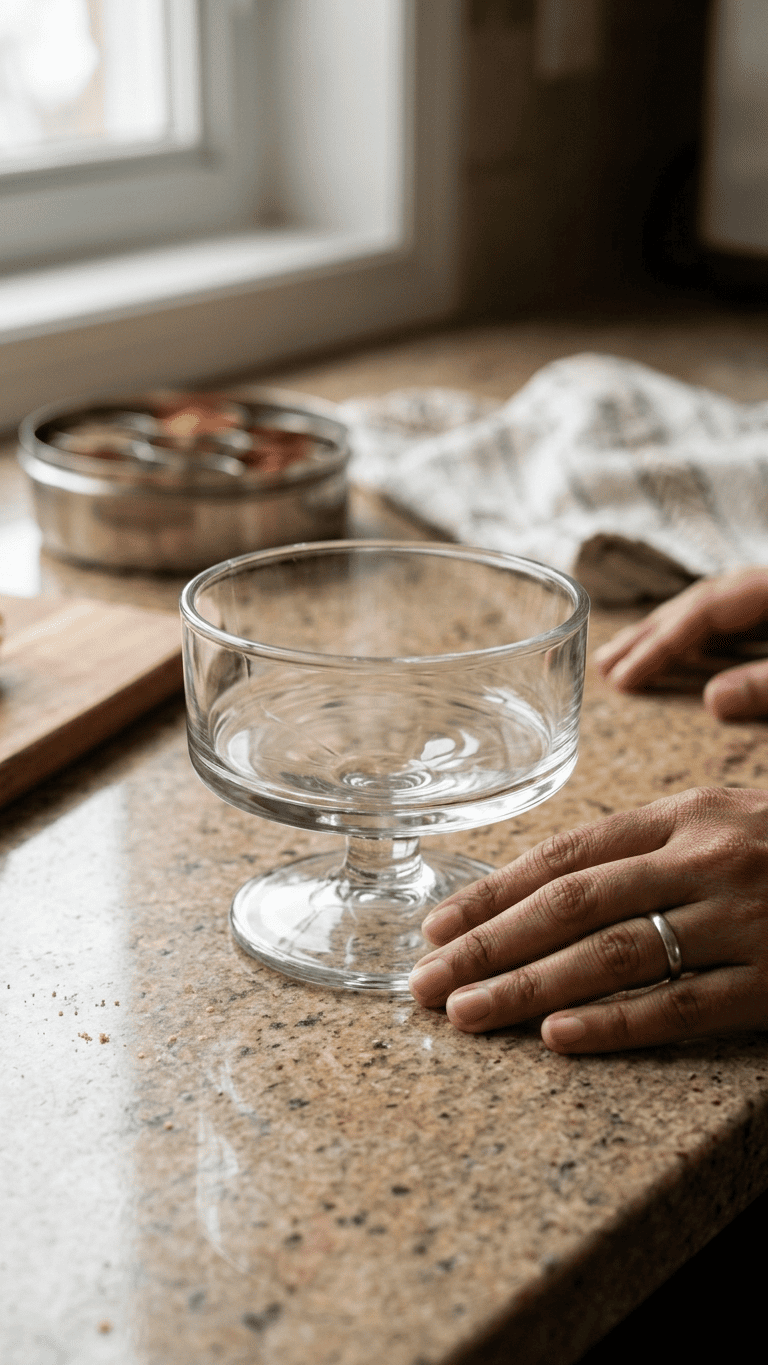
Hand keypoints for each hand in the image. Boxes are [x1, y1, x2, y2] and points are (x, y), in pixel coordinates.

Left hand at [408, 788, 767, 1051]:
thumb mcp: (725, 816)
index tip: (435, 925)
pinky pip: (682, 1008)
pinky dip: (615, 1024)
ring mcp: (744, 919)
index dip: (492, 890)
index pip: (565, 854)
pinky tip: (556, 1039)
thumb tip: (550, 880)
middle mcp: (706, 857)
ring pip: (612, 957)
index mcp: (686, 811)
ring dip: (526, 988)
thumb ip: (647, 838)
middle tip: (423, 983)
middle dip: (485, 945)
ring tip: (464, 1016)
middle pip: (571, 905)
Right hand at [594, 568, 767, 718]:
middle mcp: (764, 587)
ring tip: (628, 655)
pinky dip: (701, 636)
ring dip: (668, 633)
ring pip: (712, 609)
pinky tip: (686, 651)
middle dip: (647, 635)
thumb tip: (714, 701)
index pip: (699, 612)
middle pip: (696, 605)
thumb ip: (765, 684)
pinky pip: (734, 619)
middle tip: (604, 663)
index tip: (623, 678)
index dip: (658, 646)